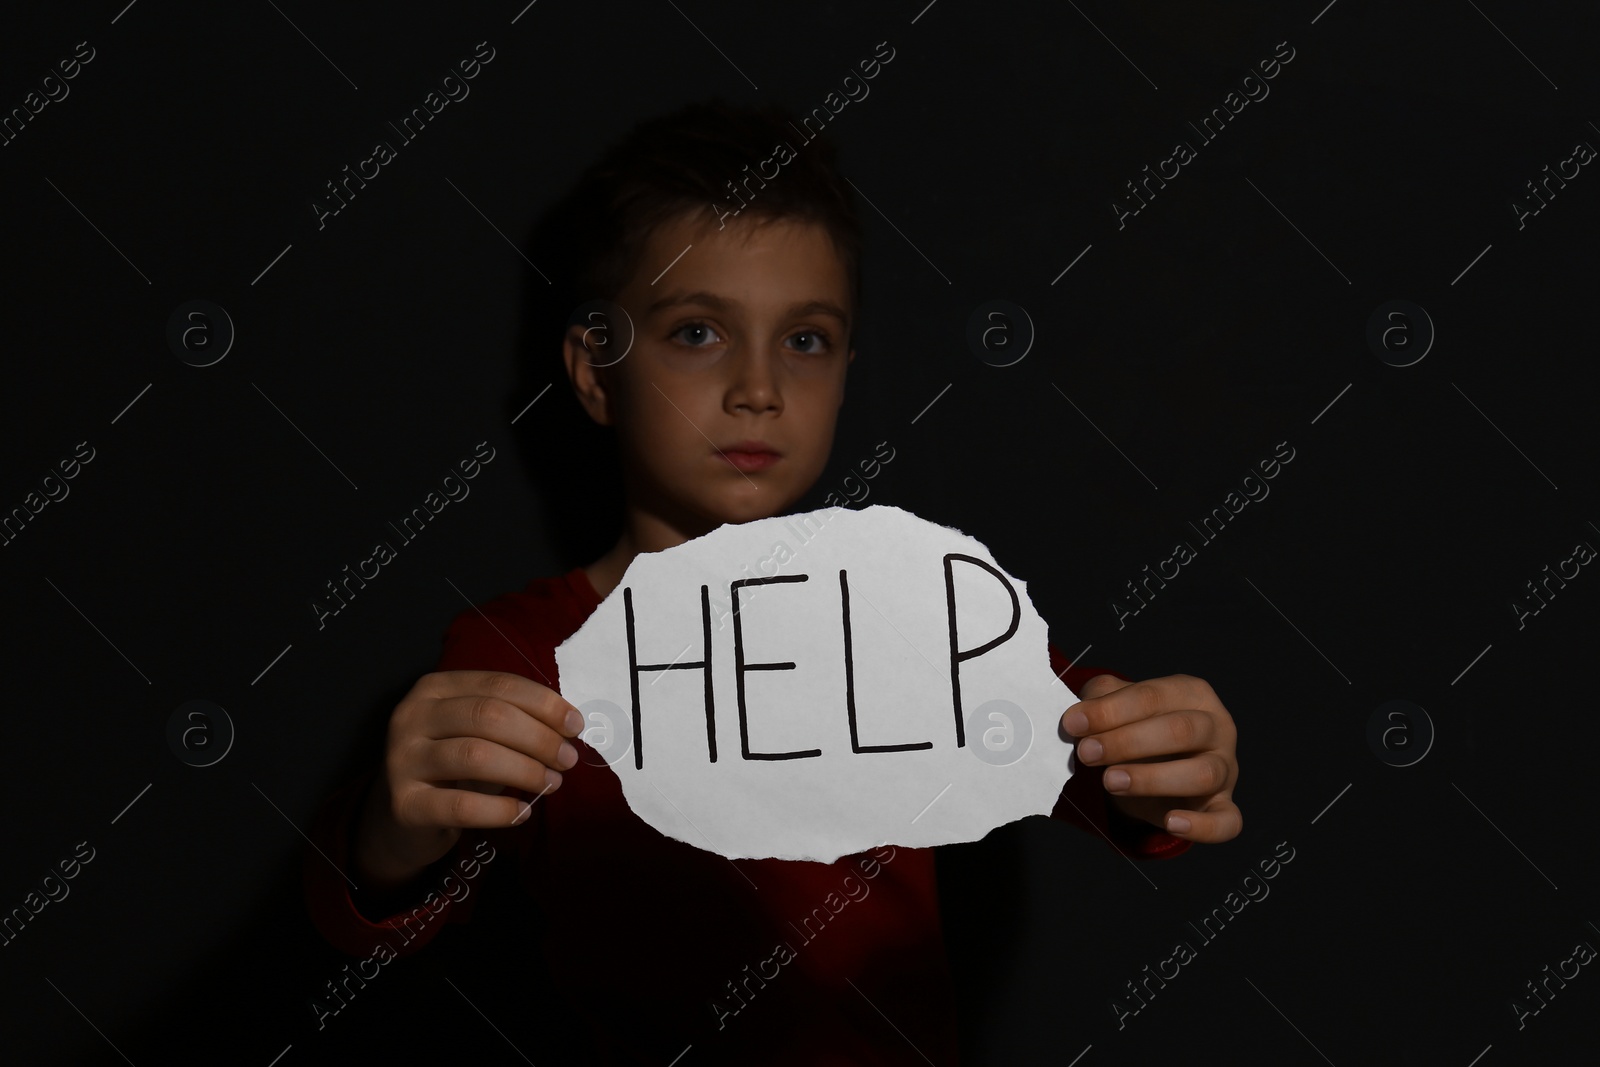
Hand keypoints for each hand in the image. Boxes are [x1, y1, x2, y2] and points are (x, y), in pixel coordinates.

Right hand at [353, 670, 585, 889]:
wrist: (402, 816)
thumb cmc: (453, 767)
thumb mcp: (478, 733)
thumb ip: (515, 720)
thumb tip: (570, 726)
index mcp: (435, 688)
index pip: (498, 684)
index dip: (543, 703)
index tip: (575, 725)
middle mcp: (413, 716)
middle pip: (489, 716)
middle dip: (539, 737)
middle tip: (567, 760)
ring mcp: (403, 759)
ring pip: (476, 756)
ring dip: (525, 770)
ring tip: (552, 783)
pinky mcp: (404, 804)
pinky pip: (461, 805)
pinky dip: (500, 810)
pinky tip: (523, 813)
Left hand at [1061, 673, 1240, 843]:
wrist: (1159, 763)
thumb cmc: (1139, 726)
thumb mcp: (1119, 706)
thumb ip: (1100, 701)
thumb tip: (1079, 717)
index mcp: (1191, 693)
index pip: (1152, 696)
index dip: (1110, 711)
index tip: (1074, 724)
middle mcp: (1216, 727)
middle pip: (1181, 730)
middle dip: (1128, 742)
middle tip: (1087, 753)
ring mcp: (1226, 768)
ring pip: (1203, 774)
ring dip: (1153, 779)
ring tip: (1111, 781)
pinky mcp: (1225, 805)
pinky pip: (1226, 821)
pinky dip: (1202, 826)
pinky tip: (1171, 823)